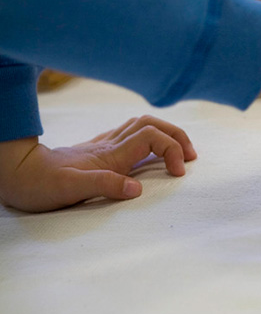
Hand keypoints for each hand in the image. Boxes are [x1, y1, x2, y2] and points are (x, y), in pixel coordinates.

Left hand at [0, 115, 196, 212]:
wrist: (16, 174)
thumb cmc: (40, 186)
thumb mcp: (69, 190)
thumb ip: (104, 185)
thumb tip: (137, 188)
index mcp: (110, 155)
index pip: (152, 137)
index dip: (173, 150)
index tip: (178, 173)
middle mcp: (110, 146)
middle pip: (153, 124)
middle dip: (178, 136)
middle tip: (191, 158)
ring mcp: (103, 146)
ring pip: (143, 125)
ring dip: (166, 134)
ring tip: (179, 153)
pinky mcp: (97, 151)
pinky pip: (131, 135)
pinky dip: (150, 137)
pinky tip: (150, 152)